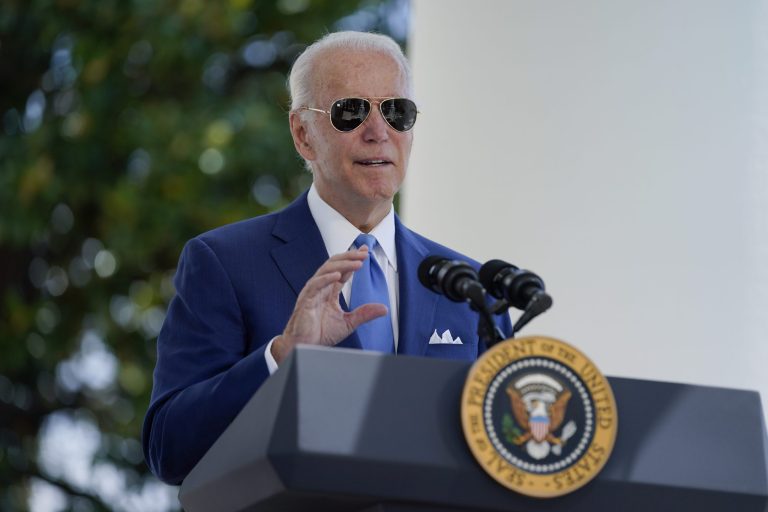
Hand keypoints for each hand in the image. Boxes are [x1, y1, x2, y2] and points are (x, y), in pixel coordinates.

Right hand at [271, 246, 386, 363]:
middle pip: (334, 265)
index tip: (365, 253)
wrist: (305, 347)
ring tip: (357, 263)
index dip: (353, 260)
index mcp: (329, 291)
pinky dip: (326, 278)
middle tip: (363, 253)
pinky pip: (315, 285)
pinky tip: (338, 275)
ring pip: (326, 270)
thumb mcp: (348, 323)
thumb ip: (364, 314)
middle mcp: (320, 288)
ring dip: (342, 265)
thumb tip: (384, 309)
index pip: (342, 271)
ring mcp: (312, 292)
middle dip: (349, 257)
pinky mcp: (306, 300)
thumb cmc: (320, 334)